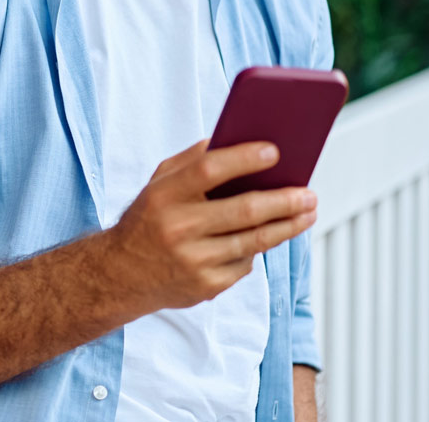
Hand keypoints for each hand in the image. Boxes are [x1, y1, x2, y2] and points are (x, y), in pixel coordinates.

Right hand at [103, 138, 317, 313]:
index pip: (209, 170)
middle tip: (309, 193)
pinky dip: (257, 249)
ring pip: (253, 242)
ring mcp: (192, 260)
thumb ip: (192, 161)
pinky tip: (268, 237)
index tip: (275, 151)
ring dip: (287, 226)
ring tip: (308, 213)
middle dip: (284, 201)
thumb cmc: (148, 219)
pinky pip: (244, 264)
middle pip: (243, 211)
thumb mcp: (157, 183)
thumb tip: (237, 142)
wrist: (120, 274)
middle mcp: (176, 228)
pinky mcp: (204, 286)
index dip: (244, 159)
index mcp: (163, 195)